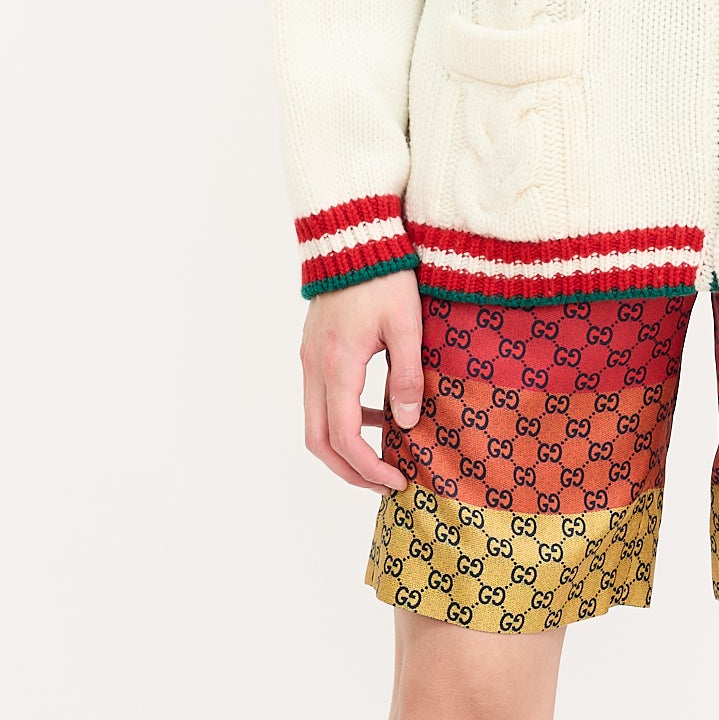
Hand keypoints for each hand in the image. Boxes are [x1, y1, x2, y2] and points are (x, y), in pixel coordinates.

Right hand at [299, 272, 424, 492]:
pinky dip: (346, 419)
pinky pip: (323, 399)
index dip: (369, 468)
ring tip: (387, 456)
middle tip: (385, 484)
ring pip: (316, 422)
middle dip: (350, 471)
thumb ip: (408, 375)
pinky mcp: (315, 350)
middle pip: (318, 441)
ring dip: (346, 447)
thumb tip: (406, 422)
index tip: (398, 481)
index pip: (344, 437)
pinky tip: (381, 415)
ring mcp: (310, 359)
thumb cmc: (383, 275)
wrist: (353, 234)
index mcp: (337, 366)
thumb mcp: (406, 325)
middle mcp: (315, 367)